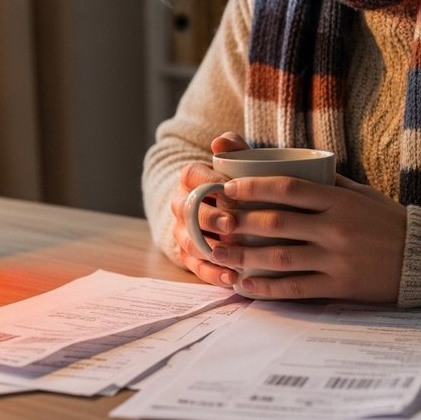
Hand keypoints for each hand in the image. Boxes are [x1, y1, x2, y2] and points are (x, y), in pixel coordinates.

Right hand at [167, 132, 249, 287]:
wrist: (229, 208)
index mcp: (190, 178)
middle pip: (187, 211)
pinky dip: (214, 274)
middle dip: (208, 218)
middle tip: (231, 224)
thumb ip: (234, 149)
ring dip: (209, 250)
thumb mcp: (239, 164)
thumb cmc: (238, 183)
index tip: (229, 188)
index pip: (191, 175)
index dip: (207, 182)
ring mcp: (183, 231)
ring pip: (188, 241)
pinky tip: (233, 278)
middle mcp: (181, 204)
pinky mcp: (190, 256)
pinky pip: (196, 267)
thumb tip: (220, 141)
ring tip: (234, 257)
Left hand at [208, 174, 405, 302]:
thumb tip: (283, 163)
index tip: (228, 189)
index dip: (254, 188)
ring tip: (219, 254)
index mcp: (339, 200)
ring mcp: (337, 259)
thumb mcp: (358, 192)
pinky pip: (296, 288)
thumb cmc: (386, 220)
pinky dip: (267, 288)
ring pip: (281, 258)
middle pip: (277, 223)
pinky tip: (245, 285)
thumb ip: (323, 181)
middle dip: (239, 222)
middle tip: (214, 222)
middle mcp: (335, 228)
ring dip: (244, 256)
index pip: (288, 188)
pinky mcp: (340, 286)